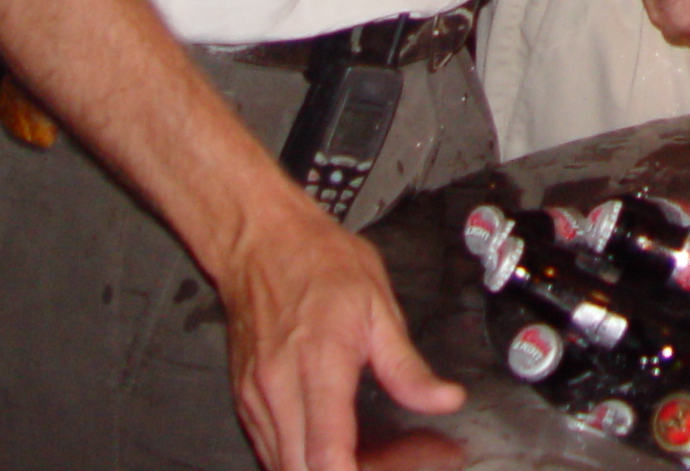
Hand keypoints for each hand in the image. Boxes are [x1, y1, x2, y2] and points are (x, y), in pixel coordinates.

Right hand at [219, 195, 461, 470]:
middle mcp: (279, 389)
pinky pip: (267, 448)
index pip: (327, 451)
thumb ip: (408, 367)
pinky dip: (297, 458)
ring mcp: (256, 398)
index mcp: (319, 365)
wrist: (262, 242)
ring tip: (360, 458)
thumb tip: (445, 399)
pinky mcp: (244, 399)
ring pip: (280, 466)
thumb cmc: (320, 264)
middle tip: (379, 464)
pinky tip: (328, 447)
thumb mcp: (379, 306)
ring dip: (316, 470)